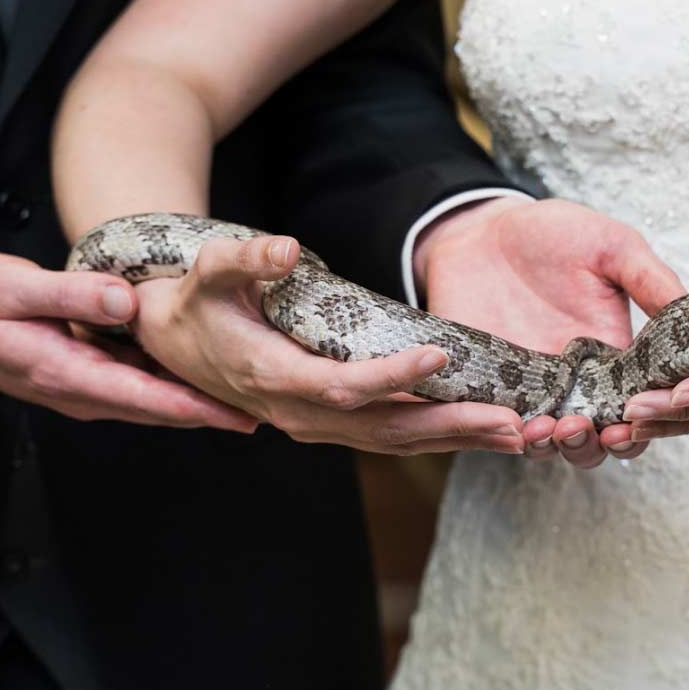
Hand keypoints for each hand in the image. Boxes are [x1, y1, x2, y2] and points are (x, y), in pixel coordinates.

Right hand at [0, 253, 254, 431]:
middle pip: (161, 409)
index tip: (240, 414)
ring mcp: (86, 387)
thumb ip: (69, 293)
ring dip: (200, 403)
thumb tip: (125, 301)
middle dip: (212, 413)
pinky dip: (177, 387)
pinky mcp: (89, 376)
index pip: (145, 398)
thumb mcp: (11, 288)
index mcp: (66, 373)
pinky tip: (209, 375)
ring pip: (154, 401)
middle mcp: (82, 390)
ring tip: (254, 397)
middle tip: (269, 410)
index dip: (196, 407)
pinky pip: (141, 387)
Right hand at [132, 234, 524, 453]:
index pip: (341, 386)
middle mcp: (298, 413)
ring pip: (394, 441)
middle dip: (450, 426)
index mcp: (272, 376)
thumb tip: (287, 248)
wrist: (171, 340)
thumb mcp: (208, 272)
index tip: (440, 357)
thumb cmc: (195, 301)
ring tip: (517, 436)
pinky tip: (481, 431)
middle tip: (512, 425)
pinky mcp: (330, 423)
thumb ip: (244, 259)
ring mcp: (315, 425)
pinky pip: (389, 437)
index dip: (392, 376)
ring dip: (456, 439)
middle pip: (384, 429)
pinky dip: (438, 437)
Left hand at [414, 198, 685, 466]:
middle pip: (613, 439)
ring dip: (567, 448)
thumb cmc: (552, 234)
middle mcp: (586, 384)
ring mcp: (542, 394)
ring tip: (555, 430)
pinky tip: (519, 426)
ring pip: (564, 446)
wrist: (480, 231)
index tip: (656, 406)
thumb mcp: (611, 246)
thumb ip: (649, 279)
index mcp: (623, 354)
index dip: (666, 413)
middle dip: (612, 443)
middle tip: (604, 429)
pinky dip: (517, 439)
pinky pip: (509, 434)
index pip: (656, 401)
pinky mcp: (497, 396)